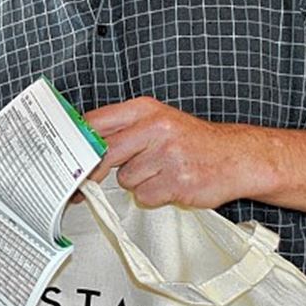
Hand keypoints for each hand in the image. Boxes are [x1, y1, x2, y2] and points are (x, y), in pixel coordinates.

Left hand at [84, 97, 249, 209]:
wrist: (238, 157)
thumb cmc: (192, 141)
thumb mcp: (158, 121)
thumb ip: (122, 129)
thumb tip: (82, 145)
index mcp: (145, 110)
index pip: (96, 122)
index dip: (77, 142)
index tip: (67, 156)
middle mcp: (156, 128)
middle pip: (105, 153)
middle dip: (96, 170)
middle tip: (90, 180)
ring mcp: (167, 155)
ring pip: (126, 179)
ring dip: (137, 181)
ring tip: (160, 172)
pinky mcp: (177, 181)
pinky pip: (145, 195)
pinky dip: (153, 195)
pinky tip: (170, 184)